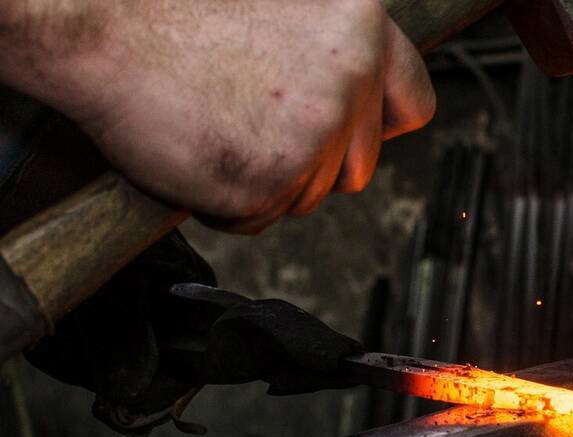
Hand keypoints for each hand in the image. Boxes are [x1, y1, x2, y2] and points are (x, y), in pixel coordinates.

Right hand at [0, 0, 434, 232]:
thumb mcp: (286, 10)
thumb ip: (334, 53)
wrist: (96, 23)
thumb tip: (364, 102)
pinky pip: (260, 218)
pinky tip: (198, 152)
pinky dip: (227, 203)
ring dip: (268, 181)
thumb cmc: (175, 10)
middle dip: (312, 165)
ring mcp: (313, 133)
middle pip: (358, 166)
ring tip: (217, 127)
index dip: (378, 126)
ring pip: (310, 197)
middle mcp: (350, 78)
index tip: (349, 132)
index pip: (415, 104)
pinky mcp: (269, 180)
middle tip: (253, 129)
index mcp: (361, 26)